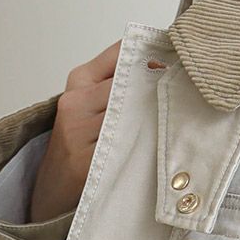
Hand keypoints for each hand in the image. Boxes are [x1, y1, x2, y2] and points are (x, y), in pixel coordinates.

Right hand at [28, 39, 165, 221]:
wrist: (51, 186)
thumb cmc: (78, 141)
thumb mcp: (90, 101)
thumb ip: (118, 80)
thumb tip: (162, 63)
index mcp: (80, 79)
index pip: (121, 53)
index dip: (153, 56)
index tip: (178, 61)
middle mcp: (77, 101)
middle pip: (131, 82)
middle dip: (159, 86)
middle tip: (188, 90)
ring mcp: (79, 131)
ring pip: (132, 113)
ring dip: (156, 115)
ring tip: (177, 118)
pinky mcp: (86, 160)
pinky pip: (125, 145)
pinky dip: (145, 143)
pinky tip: (158, 144)